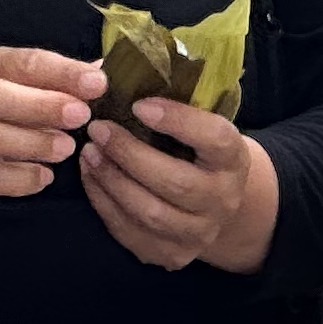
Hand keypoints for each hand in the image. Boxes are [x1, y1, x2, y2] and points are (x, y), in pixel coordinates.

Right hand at [0, 46, 95, 211]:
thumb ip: (60, 80)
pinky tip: (44, 176)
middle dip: (39, 105)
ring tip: (65, 148)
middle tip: (80, 115)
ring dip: (30, 143)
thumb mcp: (20, 85)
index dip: (62, 72)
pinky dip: (18, 178)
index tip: (97, 83)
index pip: (25, 63)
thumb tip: (103, 70)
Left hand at [78, 99, 277, 271]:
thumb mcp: (198, 121)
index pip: (215, 138)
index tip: (140, 104)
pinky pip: (130, 233)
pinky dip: (104, 203)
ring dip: (111, 180)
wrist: (216, 202)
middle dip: (129, 154)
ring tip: (88, 152)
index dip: (178, 121)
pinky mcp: (172, 255)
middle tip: (98, 128)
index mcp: (234, 159)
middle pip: (175, 182)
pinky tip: (91, 176)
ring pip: (149, 212)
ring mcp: (199, 233)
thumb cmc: (197, 150)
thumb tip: (110, 68)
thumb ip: (169, 97)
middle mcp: (223, 199)